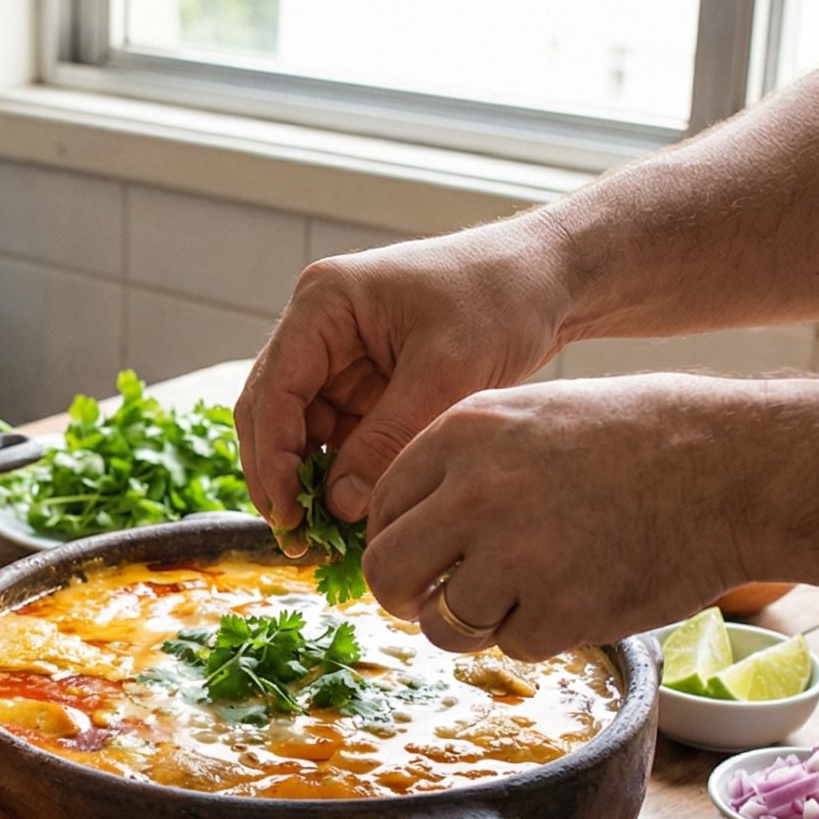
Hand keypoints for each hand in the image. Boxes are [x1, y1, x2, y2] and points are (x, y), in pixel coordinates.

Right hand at [236, 217, 571, 539]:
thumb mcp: (445, 372)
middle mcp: (319, 328)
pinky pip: (337, 437)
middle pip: (273, 412)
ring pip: (301, 432)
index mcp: (324, 304)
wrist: (547, 279)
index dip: (271, 456)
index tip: (287, 513)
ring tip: (322, 537)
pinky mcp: (364, 384)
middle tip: (295, 539)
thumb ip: (387, 439)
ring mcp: (339, 358)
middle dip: (280, 475)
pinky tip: (352, 514)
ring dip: (308, 481)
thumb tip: (339, 506)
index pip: (274, 388)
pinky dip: (341, 475)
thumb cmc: (500, 299)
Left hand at [361, 374, 761, 659]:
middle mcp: (476, 493)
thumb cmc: (642, 438)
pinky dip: (541, 634)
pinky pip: (514, 647)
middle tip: (431, 603)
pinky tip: (580, 595)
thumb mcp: (536, 415)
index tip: (417, 559)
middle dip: (404, 597)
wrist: (736, 468)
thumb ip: (466, 465)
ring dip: (474, 625)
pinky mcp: (560, 612)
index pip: (381, 506)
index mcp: (463, 433)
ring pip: (445, 624)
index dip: (394, 540)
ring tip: (524, 597)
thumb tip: (408, 529)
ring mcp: (516, 556)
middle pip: (389, 572)